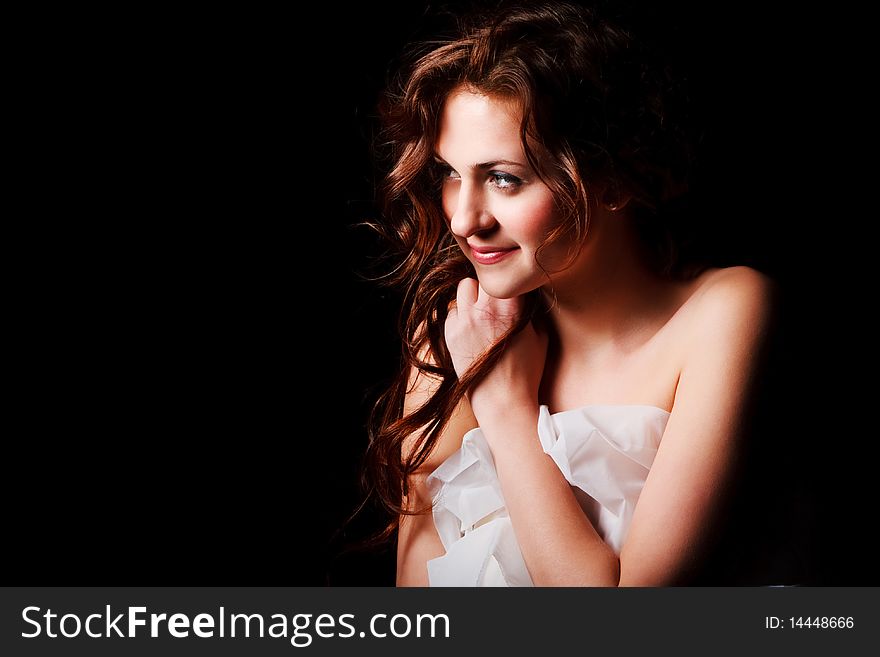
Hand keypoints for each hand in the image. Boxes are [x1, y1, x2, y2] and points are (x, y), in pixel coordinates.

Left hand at [444, 278, 547, 417]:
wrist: (502, 402)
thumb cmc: (526, 371)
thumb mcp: (541, 336)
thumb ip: (533, 308)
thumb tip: (527, 288)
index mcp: (511, 309)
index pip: (506, 275)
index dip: (511, 279)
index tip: (514, 286)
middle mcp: (484, 312)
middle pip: (483, 276)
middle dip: (491, 286)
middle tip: (498, 300)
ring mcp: (464, 322)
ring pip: (464, 288)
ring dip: (473, 296)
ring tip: (484, 313)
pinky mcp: (450, 335)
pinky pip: (453, 311)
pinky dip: (461, 316)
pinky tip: (472, 331)